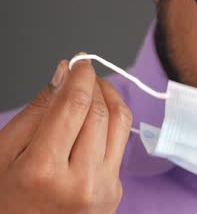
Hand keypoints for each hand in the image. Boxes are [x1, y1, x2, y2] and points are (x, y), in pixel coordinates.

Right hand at [0, 56, 132, 213]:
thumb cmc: (7, 200)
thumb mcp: (4, 155)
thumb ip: (37, 112)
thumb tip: (63, 74)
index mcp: (43, 171)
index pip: (74, 106)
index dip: (81, 76)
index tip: (80, 61)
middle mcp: (80, 181)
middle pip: (100, 112)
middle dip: (95, 84)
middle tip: (84, 73)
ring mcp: (103, 189)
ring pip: (120, 125)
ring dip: (110, 98)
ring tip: (94, 89)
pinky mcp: (115, 192)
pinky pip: (121, 145)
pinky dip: (111, 123)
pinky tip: (97, 117)